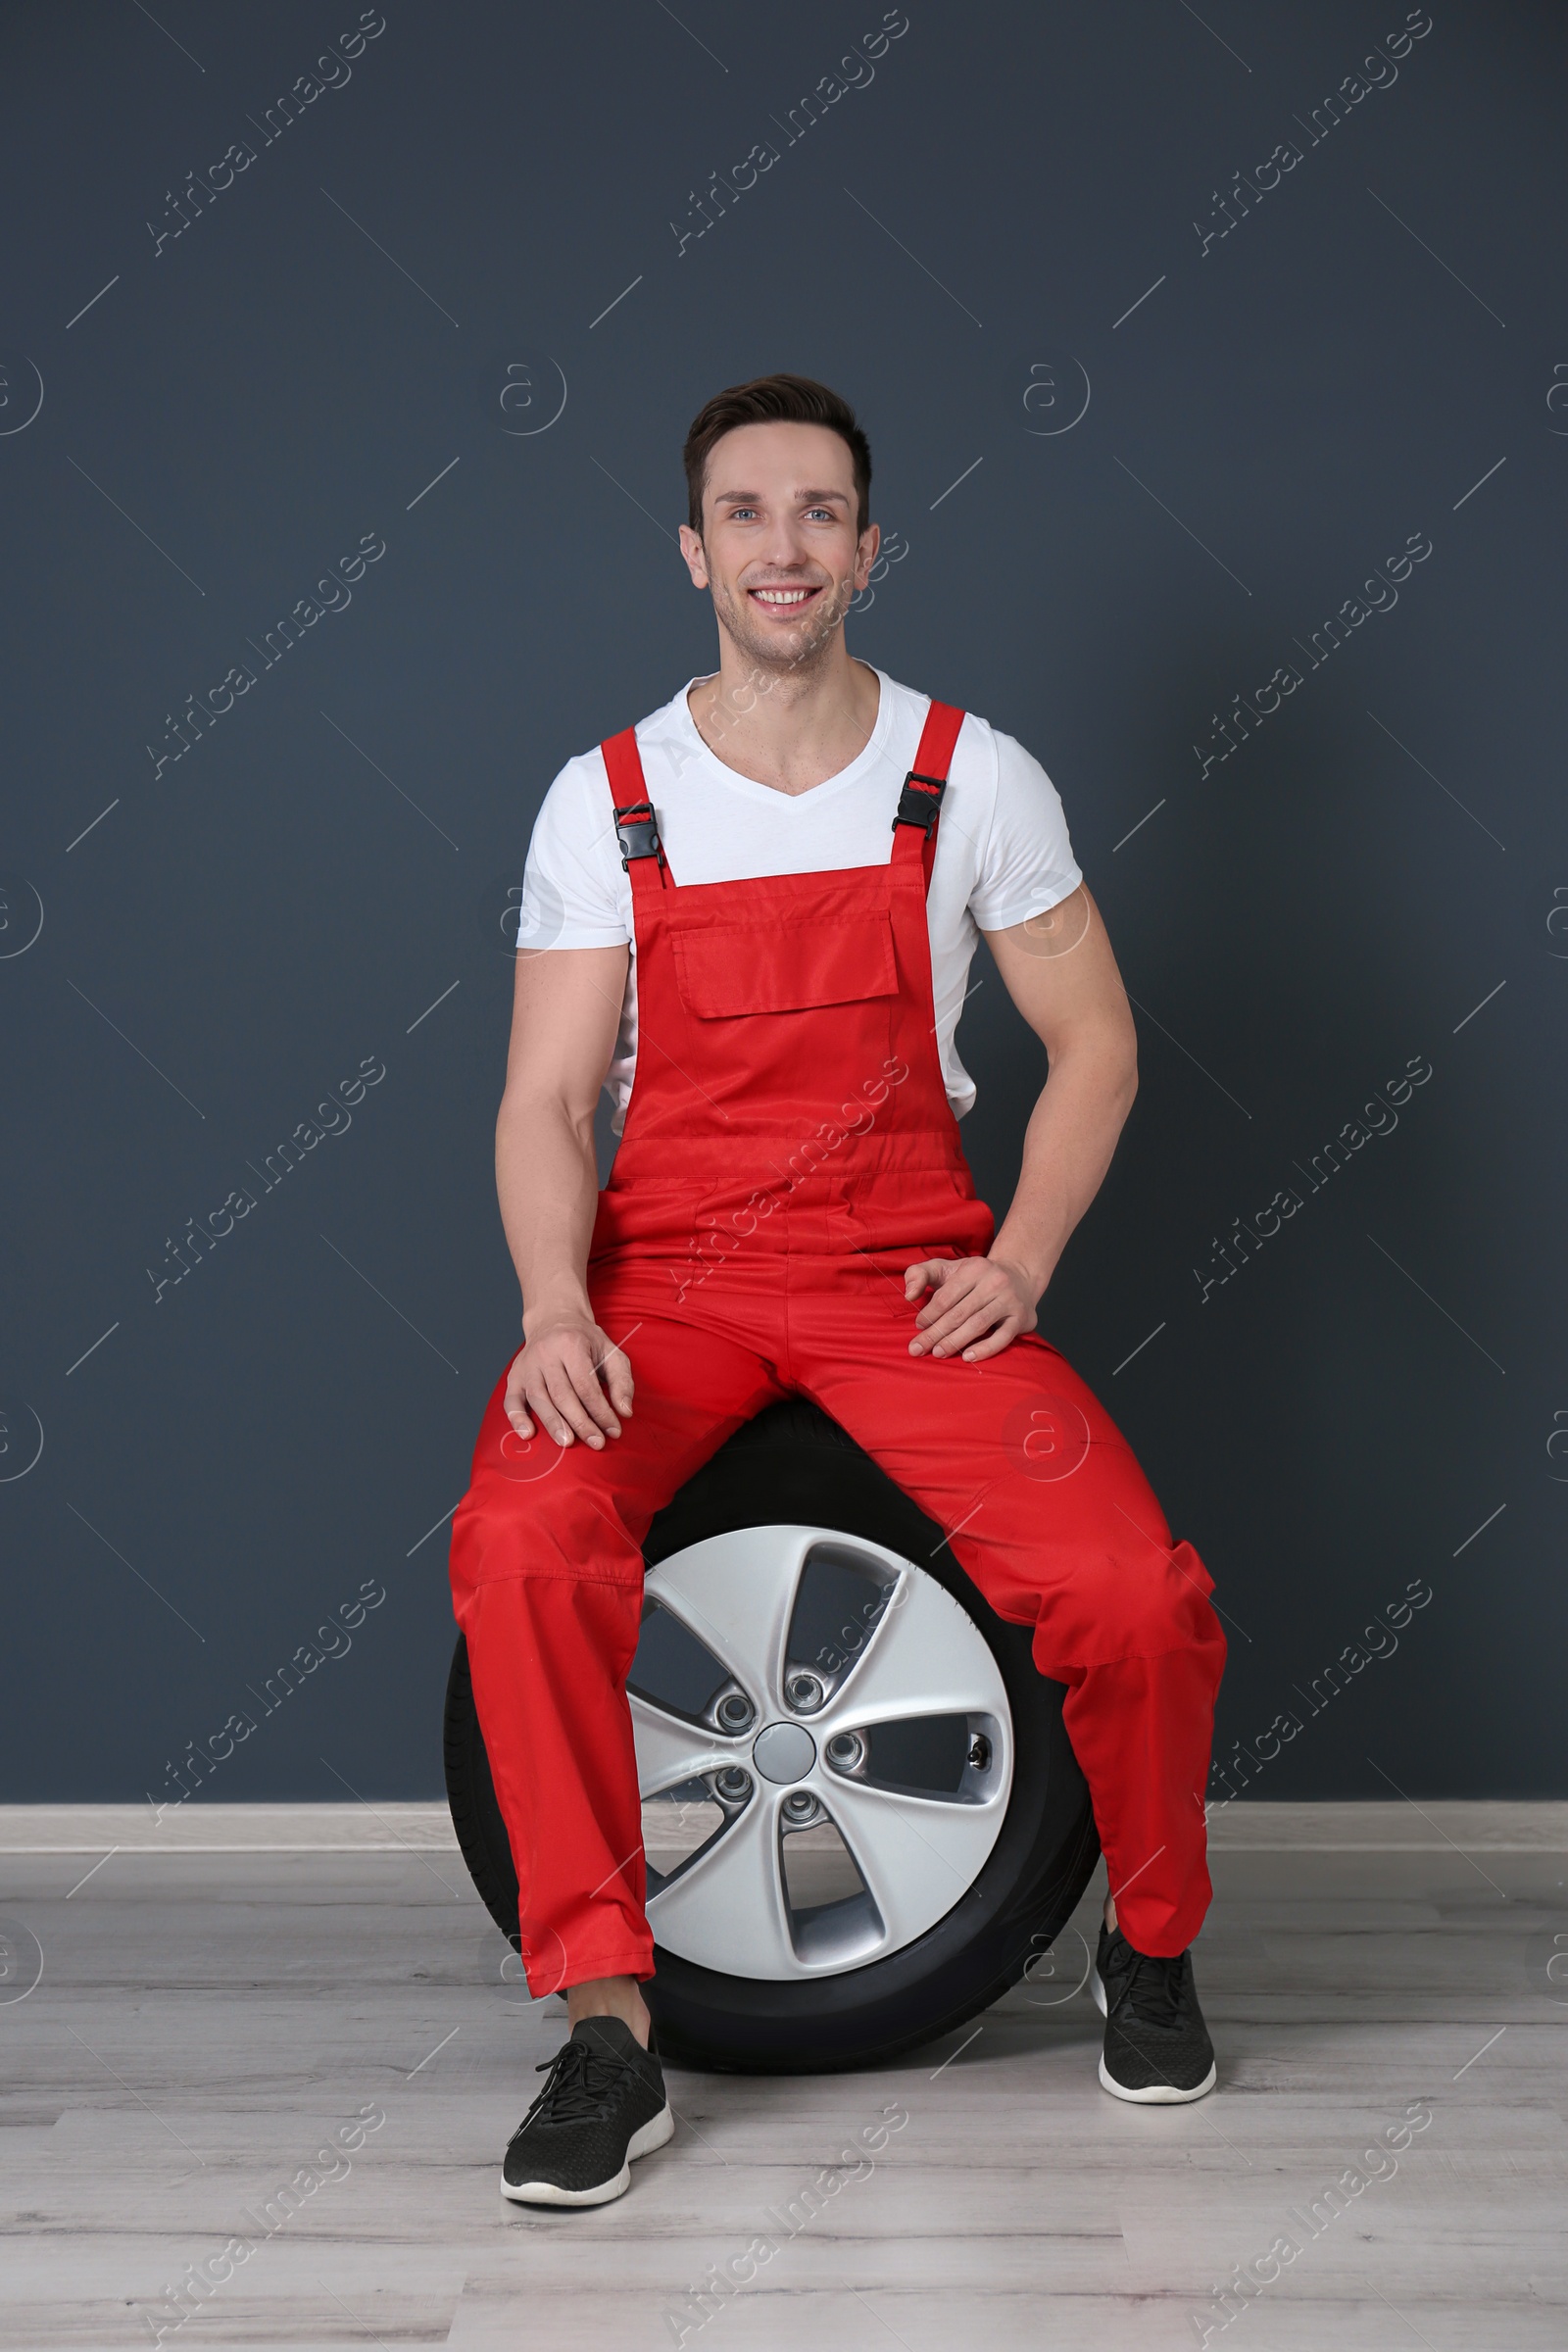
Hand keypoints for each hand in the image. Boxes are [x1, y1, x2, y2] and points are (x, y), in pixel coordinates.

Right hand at [505, 1311, 633, 1448]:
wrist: (554, 1320)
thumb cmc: (586, 1343)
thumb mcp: (612, 1353)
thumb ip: (623, 1382)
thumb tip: (625, 1412)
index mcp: (571, 1345)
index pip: (586, 1385)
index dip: (601, 1411)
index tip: (614, 1431)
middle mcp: (546, 1354)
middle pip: (562, 1394)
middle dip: (581, 1422)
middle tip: (596, 1443)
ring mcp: (527, 1366)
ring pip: (538, 1398)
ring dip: (553, 1423)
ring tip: (568, 1442)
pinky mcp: (515, 1376)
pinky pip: (511, 1400)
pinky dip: (517, 1418)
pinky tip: (528, 1434)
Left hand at [904, 1255, 1038, 1362]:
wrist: (1019, 1277)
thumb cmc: (974, 1277)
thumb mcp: (946, 1268)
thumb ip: (920, 1274)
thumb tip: (909, 1296)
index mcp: (974, 1269)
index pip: (946, 1296)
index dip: (929, 1314)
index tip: (918, 1326)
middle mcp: (994, 1282)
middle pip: (959, 1313)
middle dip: (935, 1333)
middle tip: (918, 1349)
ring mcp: (1009, 1300)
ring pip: (978, 1325)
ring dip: (955, 1342)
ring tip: (938, 1353)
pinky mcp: (1021, 1318)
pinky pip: (1002, 1337)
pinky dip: (984, 1349)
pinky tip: (967, 1357)